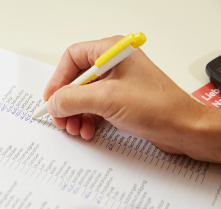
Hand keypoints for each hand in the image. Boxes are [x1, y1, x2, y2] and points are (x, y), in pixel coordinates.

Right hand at [43, 36, 220, 162]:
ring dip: (76, 114)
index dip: (58, 78)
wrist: (184, 128)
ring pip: (84, 96)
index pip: (72, 58)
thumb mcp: (107, 99)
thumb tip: (54, 103)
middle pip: (77, 80)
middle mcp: (114, 65)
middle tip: (60, 119)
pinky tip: (87, 131)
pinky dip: (87, 119)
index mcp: (112, 52)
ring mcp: (117, 83)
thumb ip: (73, 99)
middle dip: (67, 102)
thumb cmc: (157, 106)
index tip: (51, 98)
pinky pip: (95, 107)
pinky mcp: (121, 100)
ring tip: (75, 129)